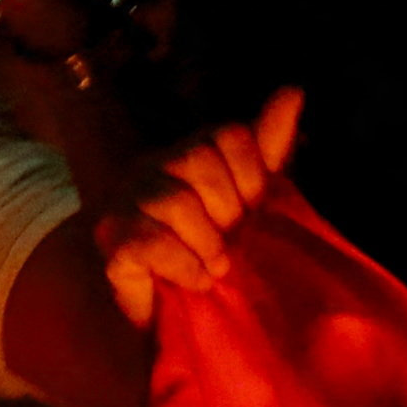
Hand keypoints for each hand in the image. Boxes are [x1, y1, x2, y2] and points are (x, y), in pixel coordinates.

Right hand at [97, 90, 302, 326]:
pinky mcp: (113, 242)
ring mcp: (127, 201)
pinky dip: (183, 266)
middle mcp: (154, 166)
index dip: (252, 177)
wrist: (176, 315)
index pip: (228, 134)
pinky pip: (149, 242)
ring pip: (175, 202)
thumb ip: (268, 148)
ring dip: (207, 243)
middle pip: (198, 158)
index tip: (253, 213)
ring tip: (217, 268)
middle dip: (227, 209)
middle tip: (232, 244)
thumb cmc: (217, 252)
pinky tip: (197, 282)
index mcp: (191, 151)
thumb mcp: (254, 200)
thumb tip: (293, 90)